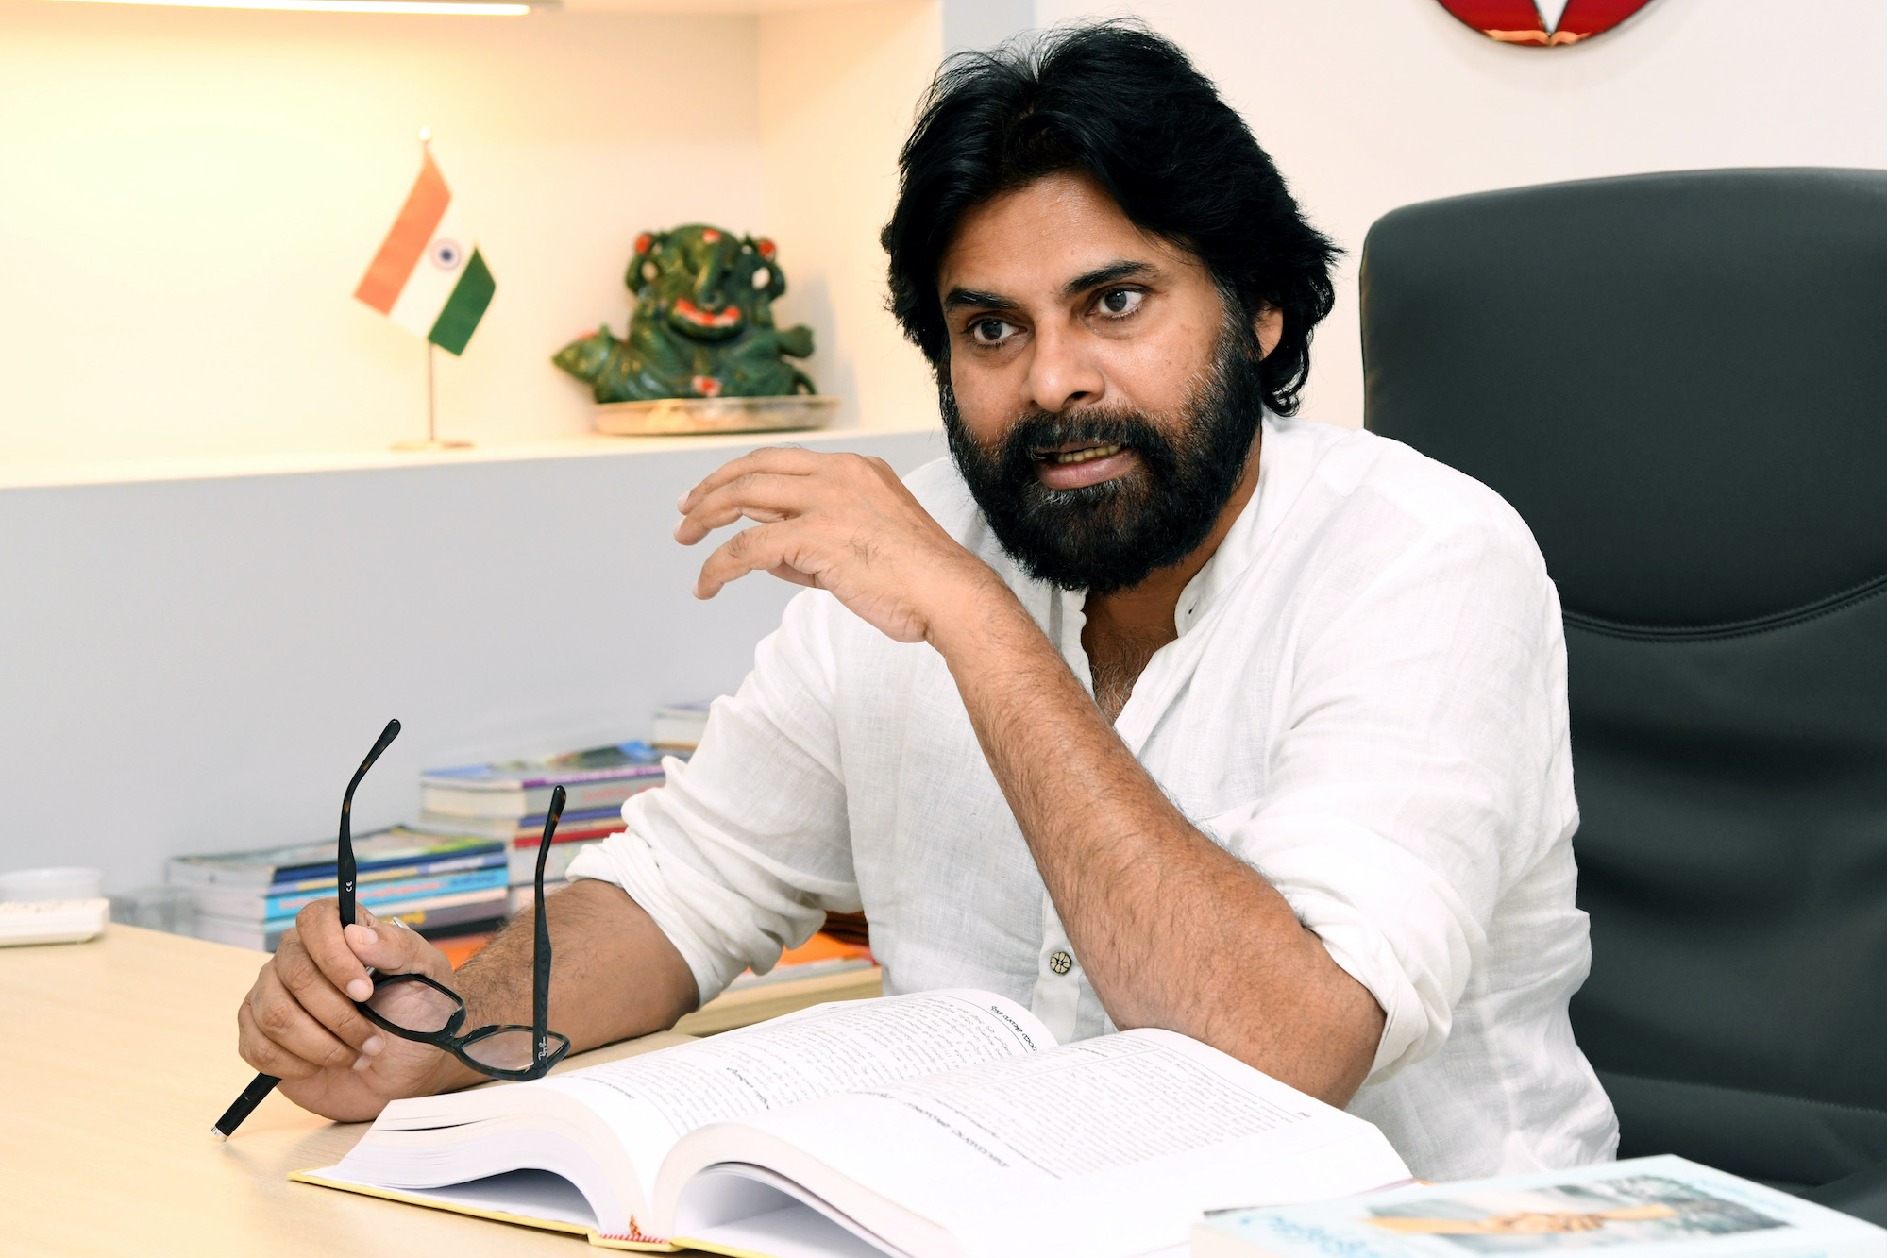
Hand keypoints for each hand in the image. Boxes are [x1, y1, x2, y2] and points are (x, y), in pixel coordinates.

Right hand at [236, 900, 466, 1121]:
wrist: (408, 1068)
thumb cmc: (417, 1012)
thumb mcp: (425, 973)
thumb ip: (397, 947)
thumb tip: (355, 933)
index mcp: (338, 932)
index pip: (314, 919)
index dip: (334, 956)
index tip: (364, 992)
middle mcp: (297, 958)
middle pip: (294, 974)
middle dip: (338, 1015)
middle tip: (371, 1038)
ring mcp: (273, 997)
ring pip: (274, 1016)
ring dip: (321, 1046)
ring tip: (355, 1055)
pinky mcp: (260, 1037)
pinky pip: (257, 1048)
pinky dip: (296, 1065)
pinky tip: (322, 1067)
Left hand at [675, 447, 1006, 643]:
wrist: (950, 593)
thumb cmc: (918, 578)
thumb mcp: (867, 538)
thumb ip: (817, 533)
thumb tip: (766, 548)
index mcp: (855, 468)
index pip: (782, 460)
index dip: (740, 474)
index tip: (716, 493)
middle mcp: (839, 474)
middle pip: (754, 468)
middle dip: (712, 488)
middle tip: (686, 512)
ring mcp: (827, 501)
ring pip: (744, 496)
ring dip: (706, 517)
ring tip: (686, 540)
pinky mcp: (816, 536)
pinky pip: (748, 547)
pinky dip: (718, 565)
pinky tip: (706, 584)